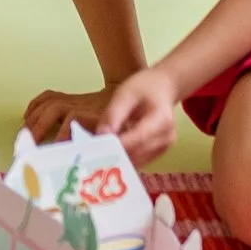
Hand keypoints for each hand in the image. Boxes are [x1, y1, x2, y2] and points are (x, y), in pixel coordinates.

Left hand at [22, 67, 180, 164]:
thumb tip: (100, 136)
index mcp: (161, 120)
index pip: (137, 139)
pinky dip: (120, 159)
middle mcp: (165, 139)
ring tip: (91, 161)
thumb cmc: (144, 86)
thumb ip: (113, 114)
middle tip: (85, 161)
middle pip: (135, 155)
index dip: (115, 146)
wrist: (164, 87)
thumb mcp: (125, 93)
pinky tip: (104, 157)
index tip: (92, 151)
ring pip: (135, 162)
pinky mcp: (157, 154)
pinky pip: (136, 161)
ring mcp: (162, 149)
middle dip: (110, 157)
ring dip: (114, 161)